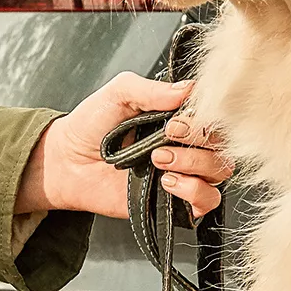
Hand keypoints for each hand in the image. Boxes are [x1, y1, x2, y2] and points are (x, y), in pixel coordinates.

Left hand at [17, 74, 233, 222]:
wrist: (67, 162)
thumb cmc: (91, 125)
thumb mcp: (119, 93)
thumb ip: (151, 89)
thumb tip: (188, 89)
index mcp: (180, 116)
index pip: (215, 115)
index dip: (205, 116)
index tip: (178, 118)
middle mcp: (187, 144)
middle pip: (223, 143)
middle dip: (198, 139)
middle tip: (168, 136)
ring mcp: (184, 172)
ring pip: (219, 171)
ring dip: (194, 164)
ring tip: (158, 160)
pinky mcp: (175, 200)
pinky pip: (207, 201)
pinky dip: (194, 191)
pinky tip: (167, 183)